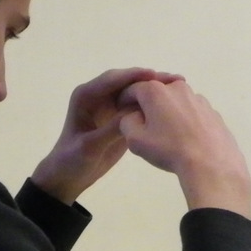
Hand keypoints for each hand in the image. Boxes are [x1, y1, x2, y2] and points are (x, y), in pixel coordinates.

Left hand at [30, 68, 181, 203]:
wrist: (70, 176)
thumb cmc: (73, 159)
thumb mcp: (90, 146)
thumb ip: (111, 128)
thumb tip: (135, 112)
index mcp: (86, 96)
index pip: (112, 80)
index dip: (133, 76)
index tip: (154, 75)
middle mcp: (99, 95)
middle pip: (127, 81)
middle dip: (150, 79)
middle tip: (176, 79)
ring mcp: (111, 105)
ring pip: (135, 91)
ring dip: (155, 89)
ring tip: (180, 87)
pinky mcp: (120, 116)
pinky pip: (139, 104)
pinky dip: (154, 102)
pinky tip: (173, 103)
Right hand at [117, 79, 250, 216]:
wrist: (210, 163)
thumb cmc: (168, 150)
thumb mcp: (135, 140)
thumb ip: (127, 122)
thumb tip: (134, 115)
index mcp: (155, 91)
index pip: (132, 89)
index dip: (124, 100)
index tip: (122, 111)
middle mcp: (177, 87)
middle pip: (156, 93)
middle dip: (148, 105)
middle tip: (146, 125)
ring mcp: (198, 98)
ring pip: (176, 102)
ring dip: (169, 112)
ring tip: (169, 134)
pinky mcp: (212, 111)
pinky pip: (192, 112)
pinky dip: (186, 120)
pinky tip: (187, 138)